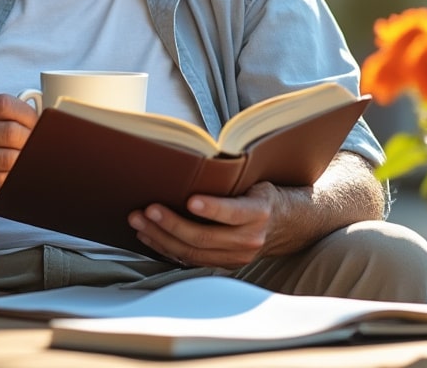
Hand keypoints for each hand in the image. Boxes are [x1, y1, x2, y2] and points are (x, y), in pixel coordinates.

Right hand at [0, 94, 37, 203]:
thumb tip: (38, 120)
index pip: (3, 104)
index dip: (28, 114)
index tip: (39, 123)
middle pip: (10, 132)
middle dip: (32, 140)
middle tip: (40, 145)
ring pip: (7, 158)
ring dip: (26, 160)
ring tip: (32, 160)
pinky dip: (16, 178)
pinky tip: (19, 175)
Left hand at [128, 182, 279, 268]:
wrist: (288, 224)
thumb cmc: (263, 194)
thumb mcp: (255, 181)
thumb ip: (231, 180)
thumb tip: (193, 162)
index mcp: (259, 213)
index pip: (234, 213)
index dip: (212, 209)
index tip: (190, 200)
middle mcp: (249, 239)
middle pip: (204, 237)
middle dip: (171, 224)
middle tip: (147, 210)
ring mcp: (237, 257)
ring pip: (193, 253)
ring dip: (161, 238)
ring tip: (139, 222)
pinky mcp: (225, 265)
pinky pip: (191, 260)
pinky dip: (167, 249)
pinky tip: (149, 236)